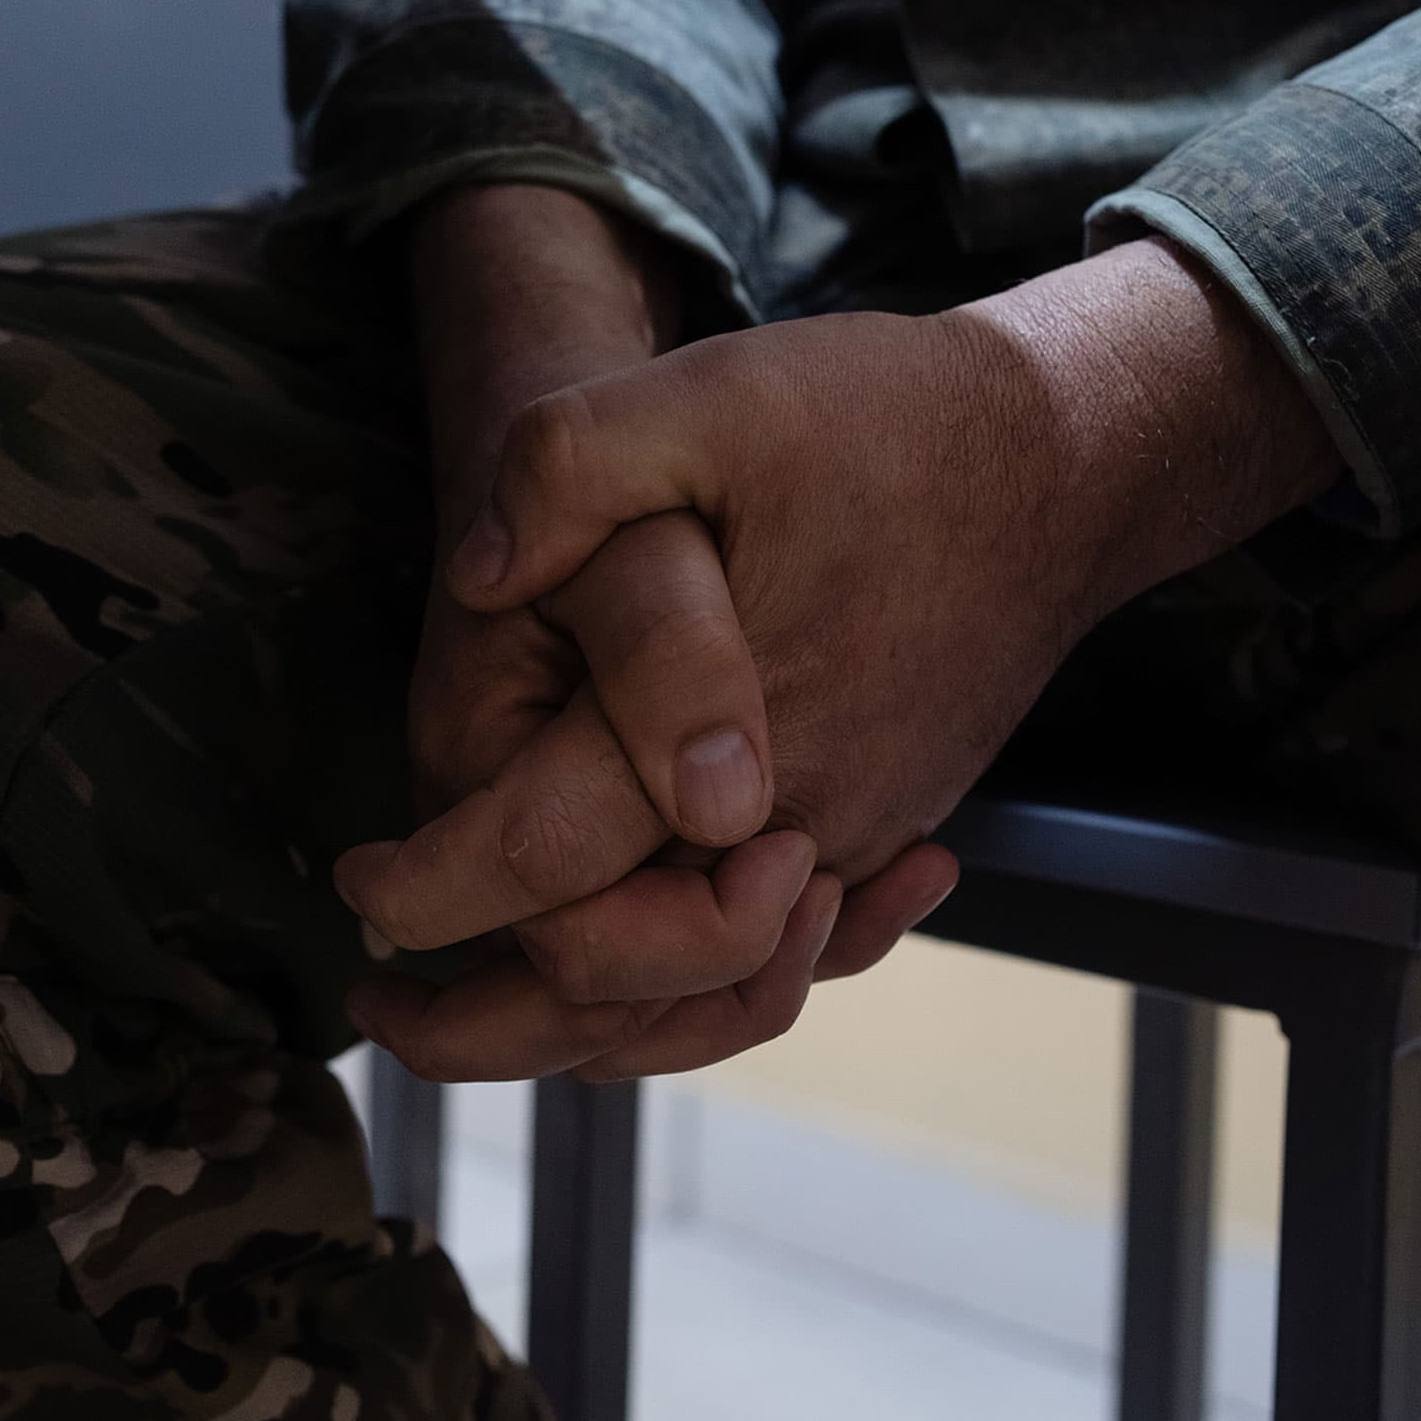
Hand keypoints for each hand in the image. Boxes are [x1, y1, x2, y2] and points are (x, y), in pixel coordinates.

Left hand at [385, 184, 956, 1079]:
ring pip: (709, 993)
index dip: (427, 892)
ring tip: (484, 1010)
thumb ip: (572, 469)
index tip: (354, 881)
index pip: (541, 867)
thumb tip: (480, 575)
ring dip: (593, 1025)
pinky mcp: (888, 823)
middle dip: (485, 1019)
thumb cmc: (883, 424)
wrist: (1066, 460)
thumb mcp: (713, 395)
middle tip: (380, 997)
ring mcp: (852, 832)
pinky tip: (641, 964)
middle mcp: (791, 817)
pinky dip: (703, 981)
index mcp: (716, 730)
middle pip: (622, 984)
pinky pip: (787, 948)